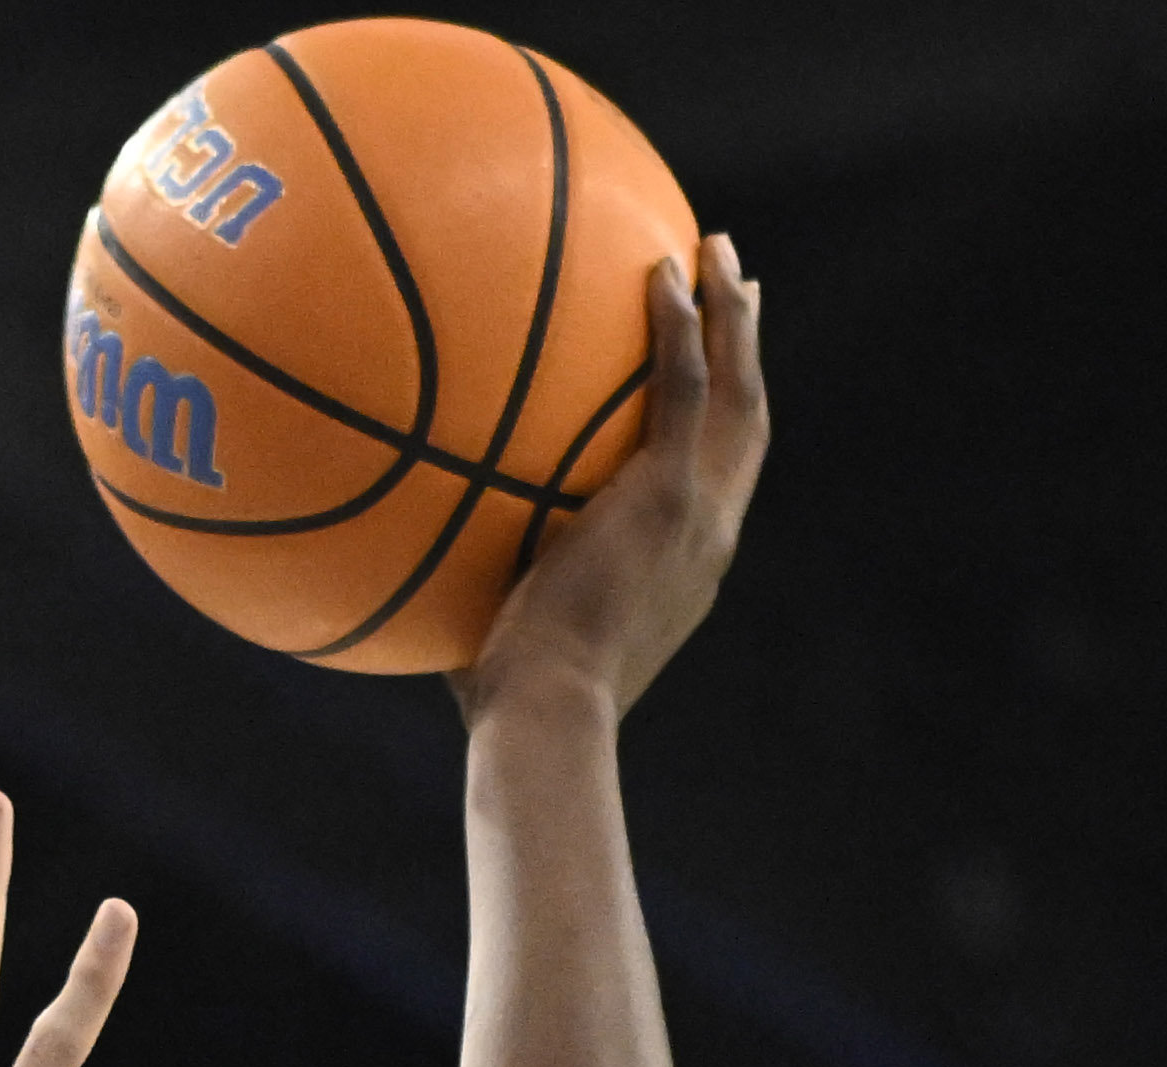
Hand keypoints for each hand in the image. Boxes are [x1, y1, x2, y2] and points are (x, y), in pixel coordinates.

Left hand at [456, 235, 767, 731]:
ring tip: (719, 251)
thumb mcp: (513, 636)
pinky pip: (684, 389)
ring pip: (737, 392)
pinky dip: (682, 328)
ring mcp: (697, 512)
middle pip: (748, 420)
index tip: (721, 374)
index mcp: (687, 567)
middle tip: (742, 288)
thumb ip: (491, 588)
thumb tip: (418, 563)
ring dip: (732, 316)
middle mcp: (710, 534)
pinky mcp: (668, 497)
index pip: (719, 479)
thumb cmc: (513, 703)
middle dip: (746, 347)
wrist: (546, 716)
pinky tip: (663, 272)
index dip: (726, 420)